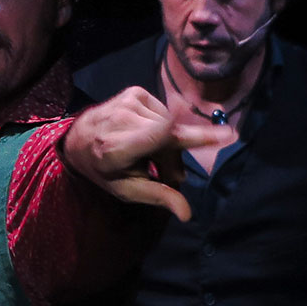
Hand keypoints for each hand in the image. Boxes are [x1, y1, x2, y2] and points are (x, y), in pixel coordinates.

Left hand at [62, 87, 231, 221]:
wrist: (78, 139)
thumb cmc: (104, 169)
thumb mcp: (126, 189)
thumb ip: (158, 196)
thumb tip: (187, 214)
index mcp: (116, 148)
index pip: (161, 136)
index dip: (195, 135)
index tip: (228, 135)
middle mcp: (122, 119)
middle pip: (171, 136)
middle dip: (173, 158)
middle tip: (164, 175)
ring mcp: (128, 101)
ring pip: (169, 125)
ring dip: (167, 143)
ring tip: (150, 155)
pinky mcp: (134, 91)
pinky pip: (163, 112)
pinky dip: (161, 126)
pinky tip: (146, 134)